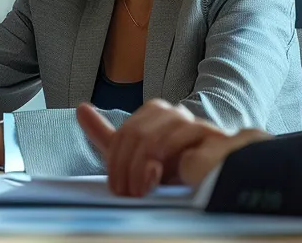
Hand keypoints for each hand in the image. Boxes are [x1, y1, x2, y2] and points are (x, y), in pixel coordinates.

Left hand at [77, 101, 266, 196]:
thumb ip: (106, 134)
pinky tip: (173, 176)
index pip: (127, 133)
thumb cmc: (169, 168)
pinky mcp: (219, 144)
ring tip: (145, 188)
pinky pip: (194, 151)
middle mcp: (177, 117)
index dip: (117, 162)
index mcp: (157, 115)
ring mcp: (198, 128)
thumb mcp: (132, 154)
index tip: (118, 187)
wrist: (212, 179)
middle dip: (128, 167)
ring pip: (160, 140)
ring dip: (146, 169)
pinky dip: (179, 166)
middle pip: (140, 134)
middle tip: (129, 192)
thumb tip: (81, 109)